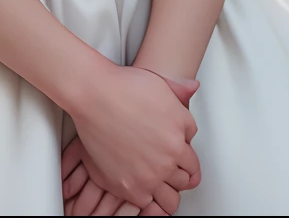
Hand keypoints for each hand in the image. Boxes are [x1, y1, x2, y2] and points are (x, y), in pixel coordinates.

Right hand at [65, 66, 198, 212]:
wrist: (94, 95)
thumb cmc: (123, 87)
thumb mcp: (161, 84)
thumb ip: (180, 92)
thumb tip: (192, 89)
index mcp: (179, 137)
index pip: (193, 162)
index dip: (185, 161)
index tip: (178, 162)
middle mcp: (168, 159)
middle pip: (185, 181)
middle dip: (178, 176)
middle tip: (168, 172)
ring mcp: (148, 176)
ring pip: (170, 200)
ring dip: (166, 192)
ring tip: (157, 185)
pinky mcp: (127, 187)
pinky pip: (148, 205)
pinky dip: (147, 200)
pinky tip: (141, 189)